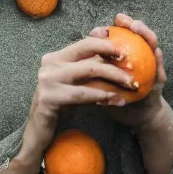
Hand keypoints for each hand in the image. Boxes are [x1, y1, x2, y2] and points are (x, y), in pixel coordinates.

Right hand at [23, 36, 136, 153]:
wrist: (40, 131)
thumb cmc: (61, 105)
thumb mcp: (74, 83)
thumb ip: (87, 68)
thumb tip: (110, 51)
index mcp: (55, 57)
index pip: (84, 43)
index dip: (105, 43)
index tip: (125, 50)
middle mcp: (49, 63)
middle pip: (86, 50)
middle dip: (111, 55)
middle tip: (132, 66)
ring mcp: (47, 79)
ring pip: (88, 70)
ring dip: (113, 77)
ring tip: (130, 85)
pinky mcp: (49, 96)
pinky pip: (83, 93)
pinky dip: (102, 95)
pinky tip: (116, 100)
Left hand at [89, 13, 167, 133]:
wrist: (134, 116)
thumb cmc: (113, 94)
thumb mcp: (99, 79)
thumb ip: (93, 64)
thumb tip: (74, 54)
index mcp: (123, 54)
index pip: (120, 35)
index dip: (113, 27)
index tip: (104, 25)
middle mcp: (139, 56)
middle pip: (137, 34)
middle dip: (130, 23)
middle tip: (122, 19)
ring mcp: (151, 66)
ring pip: (152, 45)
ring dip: (145, 35)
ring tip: (137, 27)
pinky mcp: (159, 81)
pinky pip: (161, 68)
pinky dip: (159, 60)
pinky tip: (156, 52)